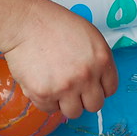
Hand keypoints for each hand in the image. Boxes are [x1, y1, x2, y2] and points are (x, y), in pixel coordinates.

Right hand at [2, 2, 118, 118]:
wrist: (25, 23)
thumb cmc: (53, 24)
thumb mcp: (89, 35)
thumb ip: (97, 60)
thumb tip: (98, 80)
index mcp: (101, 60)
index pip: (110, 89)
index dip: (99, 88)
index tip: (90, 87)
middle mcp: (86, 76)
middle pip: (94, 105)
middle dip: (84, 99)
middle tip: (73, 89)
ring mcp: (65, 87)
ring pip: (73, 112)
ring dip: (66, 103)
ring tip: (56, 87)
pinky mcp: (44, 94)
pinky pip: (49, 109)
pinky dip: (46, 100)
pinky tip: (42, 84)